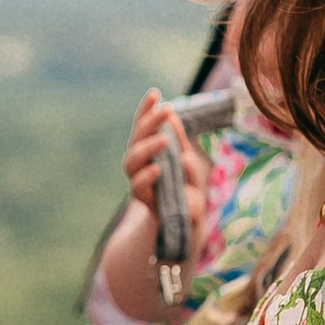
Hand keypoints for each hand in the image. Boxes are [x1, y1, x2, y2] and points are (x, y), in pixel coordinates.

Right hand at [121, 91, 208, 241]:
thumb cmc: (186, 198)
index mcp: (150, 153)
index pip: (144, 127)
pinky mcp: (142, 201)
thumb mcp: (193, 174)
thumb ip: (186, 156)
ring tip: (164, 139)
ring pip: (132, 160)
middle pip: (137, 138)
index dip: (146, 110)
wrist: (180, 231)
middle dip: (149, 122)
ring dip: (147, 147)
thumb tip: (178, 132)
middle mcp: (140, 165)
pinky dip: (147, 177)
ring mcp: (138, 182)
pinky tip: (158, 169)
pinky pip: (138, 187)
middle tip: (166, 109)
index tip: (155, 92)